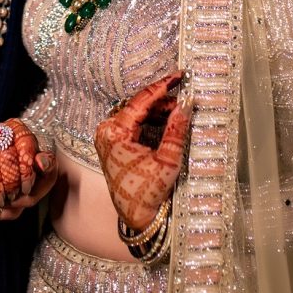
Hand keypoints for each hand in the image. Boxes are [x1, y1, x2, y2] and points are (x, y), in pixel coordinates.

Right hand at [0, 114, 56, 222]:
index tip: (48, 156)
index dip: (40, 168)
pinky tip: (8, 192)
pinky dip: (9, 205)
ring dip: (26, 199)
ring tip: (34, 183)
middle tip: (51, 171)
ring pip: (12, 212)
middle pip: (24, 201)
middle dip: (42, 187)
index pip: (22, 177)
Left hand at [94, 74, 191, 230]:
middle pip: (137, 105)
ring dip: (156, 111)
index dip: (162, 86)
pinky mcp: (112, 144)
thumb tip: (186, 104)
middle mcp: (106, 131)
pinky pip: (132, 124)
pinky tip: (166, 122)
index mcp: (115, 132)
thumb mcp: (168, 160)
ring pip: (135, 114)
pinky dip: (149, 121)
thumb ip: (176, 129)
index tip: (178, 76)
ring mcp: (107, 138)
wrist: (137, 217)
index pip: (141, 100)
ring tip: (178, 112)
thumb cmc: (148, 192)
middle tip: (183, 98)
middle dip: (161, 101)